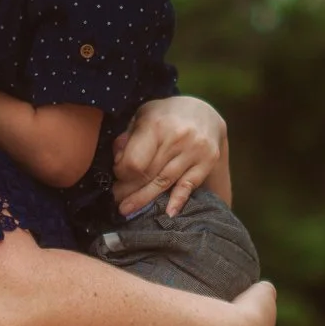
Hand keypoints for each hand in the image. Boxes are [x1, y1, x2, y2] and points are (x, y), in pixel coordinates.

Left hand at [113, 95, 227, 216]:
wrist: (204, 111)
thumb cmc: (166, 115)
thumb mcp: (143, 115)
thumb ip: (128, 136)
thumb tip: (118, 160)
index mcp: (156, 124)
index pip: (134, 161)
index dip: (122, 172)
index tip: (117, 175)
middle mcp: (177, 138)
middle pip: (148, 174)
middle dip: (129, 190)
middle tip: (117, 200)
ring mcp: (194, 150)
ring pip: (164, 183)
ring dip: (144, 199)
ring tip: (128, 209)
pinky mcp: (207, 161)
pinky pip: (188, 186)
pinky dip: (177, 201)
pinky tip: (168, 214)